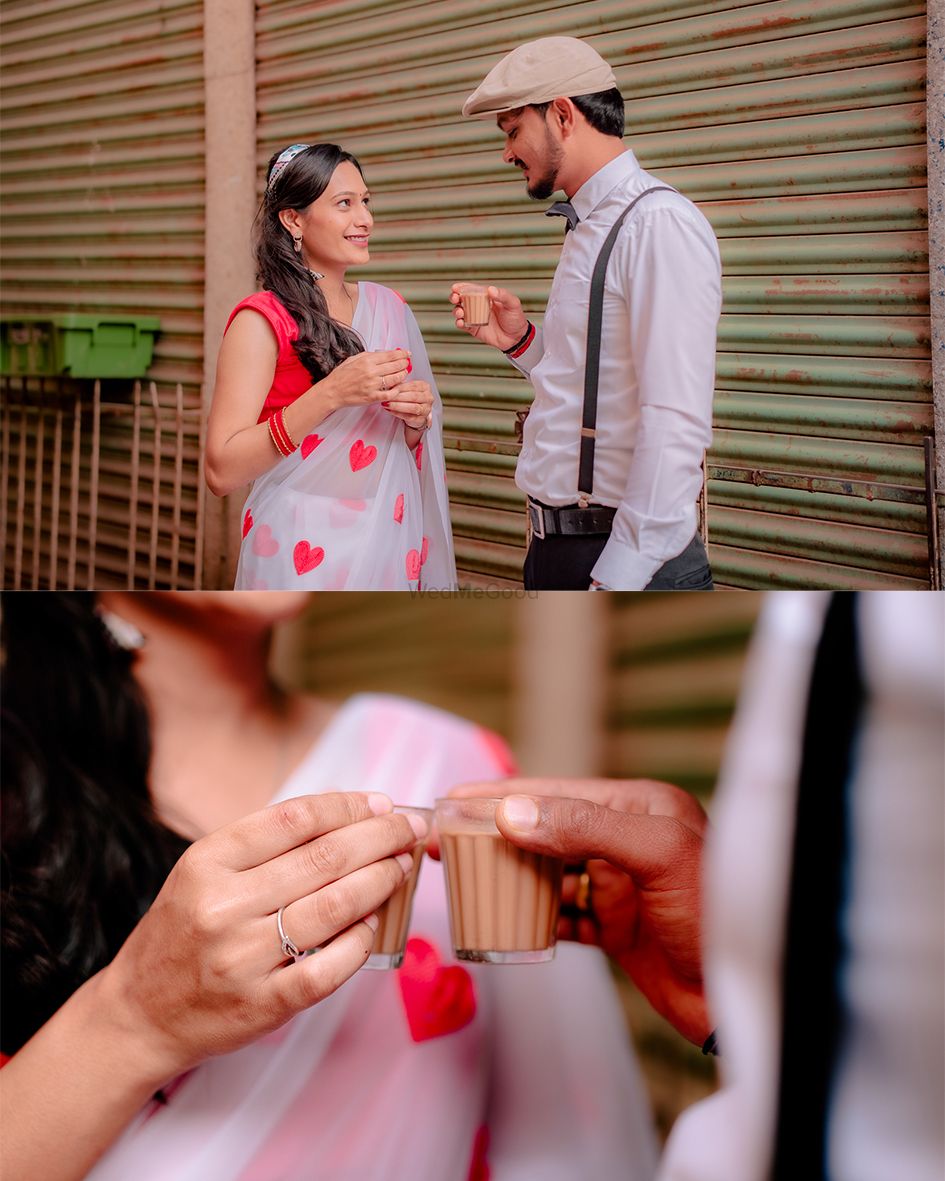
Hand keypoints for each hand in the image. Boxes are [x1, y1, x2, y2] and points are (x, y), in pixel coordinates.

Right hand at [99, 793, 425, 1080]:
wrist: (139, 1013)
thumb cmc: (185, 931)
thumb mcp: (204, 870)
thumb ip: (266, 844)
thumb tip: (351, 816)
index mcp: (208, 862)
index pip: (295, 818)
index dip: (349, 806)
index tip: (383, 804)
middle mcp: (223, 906)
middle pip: (324, 858)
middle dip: (380, 838)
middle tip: (410, 829)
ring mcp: (242, 959)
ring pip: (334, 908)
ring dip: (380, 882)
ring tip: (402, 867)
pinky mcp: (262, 1005)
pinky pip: (329, 968)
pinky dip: (361, 942)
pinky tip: (375, 924)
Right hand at [324, 349, 410, 410]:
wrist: (332, 391)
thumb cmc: (341, 375)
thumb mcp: (353, 359)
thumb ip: (368, 356)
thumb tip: (383, 353)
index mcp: (367, 360)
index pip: (390, 355)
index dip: (401, 354)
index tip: (407, 354)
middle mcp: (371, 372)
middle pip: (395, 366)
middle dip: (404, 364)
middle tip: (408, 363)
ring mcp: (372, 385)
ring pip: (395, 379)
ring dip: (403, 375)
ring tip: (404, 373)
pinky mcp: (372, 397)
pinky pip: (390, 394)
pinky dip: (396, 390)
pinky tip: (398, 388)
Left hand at [383, 379, 433, 431]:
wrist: (415, 414)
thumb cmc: (409, 399)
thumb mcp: (406, 389)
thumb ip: (400, 385)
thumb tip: (388, 382)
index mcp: (425, 387)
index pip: (413, 386)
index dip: (400, 387)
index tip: (389, 388)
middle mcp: (428, 397)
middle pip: (413, 396)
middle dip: (398, 397)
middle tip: (386, 397)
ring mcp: (426, 409)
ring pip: (413, 407)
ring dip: (398, 406)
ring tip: (387, 404)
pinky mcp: (422, 419)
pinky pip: (409, 417)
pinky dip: (398, 414)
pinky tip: (390, 411)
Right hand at [440, 777, 709, 1045]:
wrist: (744, 1001)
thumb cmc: (717, 914)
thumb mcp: (658, 854)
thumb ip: (586, 826)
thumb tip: (514, 812)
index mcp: (641, 807)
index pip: (557, 791)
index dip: (502, 794)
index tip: (453, 797)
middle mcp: (628, 840)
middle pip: (544, 829)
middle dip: (493, 832)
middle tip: (443, 837)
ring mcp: (620, 884)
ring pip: (547, 872)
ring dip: (506, 874)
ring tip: (461, 874)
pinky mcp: (617, 927)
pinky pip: (560, 915)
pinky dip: (530, 917)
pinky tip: (502, 920)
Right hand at [449, 284, 527, 351]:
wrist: (516, 338)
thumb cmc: (515, 318)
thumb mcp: (513, 304)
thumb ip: (503, 295)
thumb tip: (490, 289)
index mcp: (486, 297)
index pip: (472, 289)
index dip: (462, 287)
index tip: (455, 287)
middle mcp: (478, 306)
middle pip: (462, 299)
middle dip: (455, 298)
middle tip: (455, 298)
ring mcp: (475, 318)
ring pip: (460, 312)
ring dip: (456, 311)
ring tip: (460, 312)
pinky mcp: (474, 329)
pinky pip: (463, 325)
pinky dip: (459, 323)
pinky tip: (460, 322)